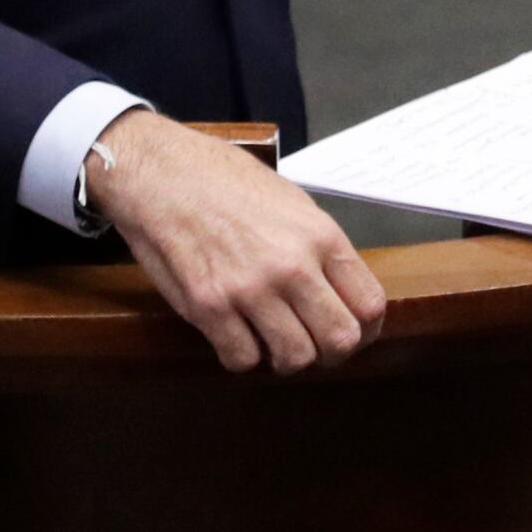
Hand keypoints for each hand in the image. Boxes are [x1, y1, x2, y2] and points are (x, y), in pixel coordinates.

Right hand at [82, 108, 387, 373]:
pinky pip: (242, 359)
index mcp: (320, 236)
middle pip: (340, 340)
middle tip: (314, 345)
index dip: (366, 330)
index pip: (369, 304)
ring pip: (294, 359)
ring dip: (285, 357)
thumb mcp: (292, 203)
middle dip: (331, 352)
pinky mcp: (208, 306)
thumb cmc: (226, 181)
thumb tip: (342, 294)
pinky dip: (242, 355)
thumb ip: (320, 249)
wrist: (163, 172)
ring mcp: (249, 289)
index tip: (354, 334)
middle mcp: (291, 266)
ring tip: (271, 338)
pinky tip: (236, 334)